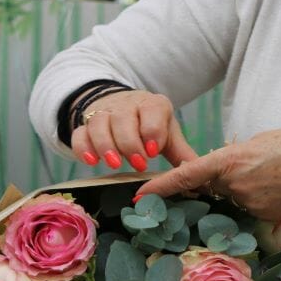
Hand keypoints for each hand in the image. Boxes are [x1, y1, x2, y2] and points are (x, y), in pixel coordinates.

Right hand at [71, 90, 197, 171]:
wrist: (122, 106)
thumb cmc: (150, 125)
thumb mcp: (167, 134)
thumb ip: (181, 153)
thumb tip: (200, 175)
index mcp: (152, 104)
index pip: (152, 111)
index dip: (152, 130)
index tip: (153, 152)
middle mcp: (127, 105)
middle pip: (123, 119)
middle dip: (130, 142)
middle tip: (138, 164)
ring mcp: (104, 113)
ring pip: (100, 124)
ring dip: (106, 145)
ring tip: (114, 164)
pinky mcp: (86, 124)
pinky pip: (80, 133)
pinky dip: (83, 147)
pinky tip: (90, 161)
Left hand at [133, 130, 280, 220]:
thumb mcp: (263, 140)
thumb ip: (237, 155)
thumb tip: (226, 167)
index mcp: (232, 161)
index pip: (187, 175)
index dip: (161, 185)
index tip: (139, 195)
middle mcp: (236, 187)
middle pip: (209, 187)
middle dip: (208, 183)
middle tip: (229, 172)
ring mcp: (251, 205)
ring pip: (231, 197)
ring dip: (238, 188)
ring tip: (270, 173)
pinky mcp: (265, 216)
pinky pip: (250, 206)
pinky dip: (256, 197)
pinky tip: (278, 186)